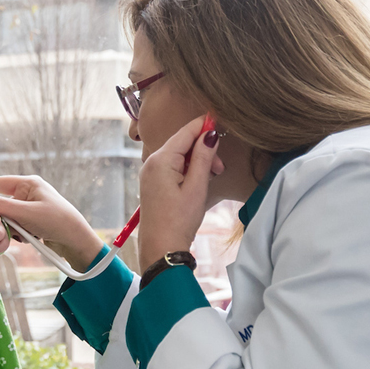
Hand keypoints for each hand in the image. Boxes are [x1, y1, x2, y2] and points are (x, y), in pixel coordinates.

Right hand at [0, 175, 104, 269]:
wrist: (77, 241)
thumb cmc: (56, 221)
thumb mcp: (27, 213)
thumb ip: (3, 207)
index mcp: (28, 183)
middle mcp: (28, 193)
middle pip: (1, 203)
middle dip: (2, 217)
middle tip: (8, 226)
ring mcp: (30, 207)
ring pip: (7, 218)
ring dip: (13, 228)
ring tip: (28, 233)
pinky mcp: (32, 221)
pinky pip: (16, 226)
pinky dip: (19, 234)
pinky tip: (32, 238)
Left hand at [137, 116, 221, 270]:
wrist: (161, 249)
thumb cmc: (179, 221)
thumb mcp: (197, 187)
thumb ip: (204, 158)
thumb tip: (210, 134)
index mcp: (161, 160)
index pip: (185, 132)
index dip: (203, 125)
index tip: (220, 119)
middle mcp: (151, 162)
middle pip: (181, 143)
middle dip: (203, 149)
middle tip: (220, 169)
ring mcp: (149, 173)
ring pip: (178, 155)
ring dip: (197, 161)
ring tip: (211, 177)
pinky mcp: (152, 183)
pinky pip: (172, 166)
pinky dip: (187, 169)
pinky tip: (198, 181)